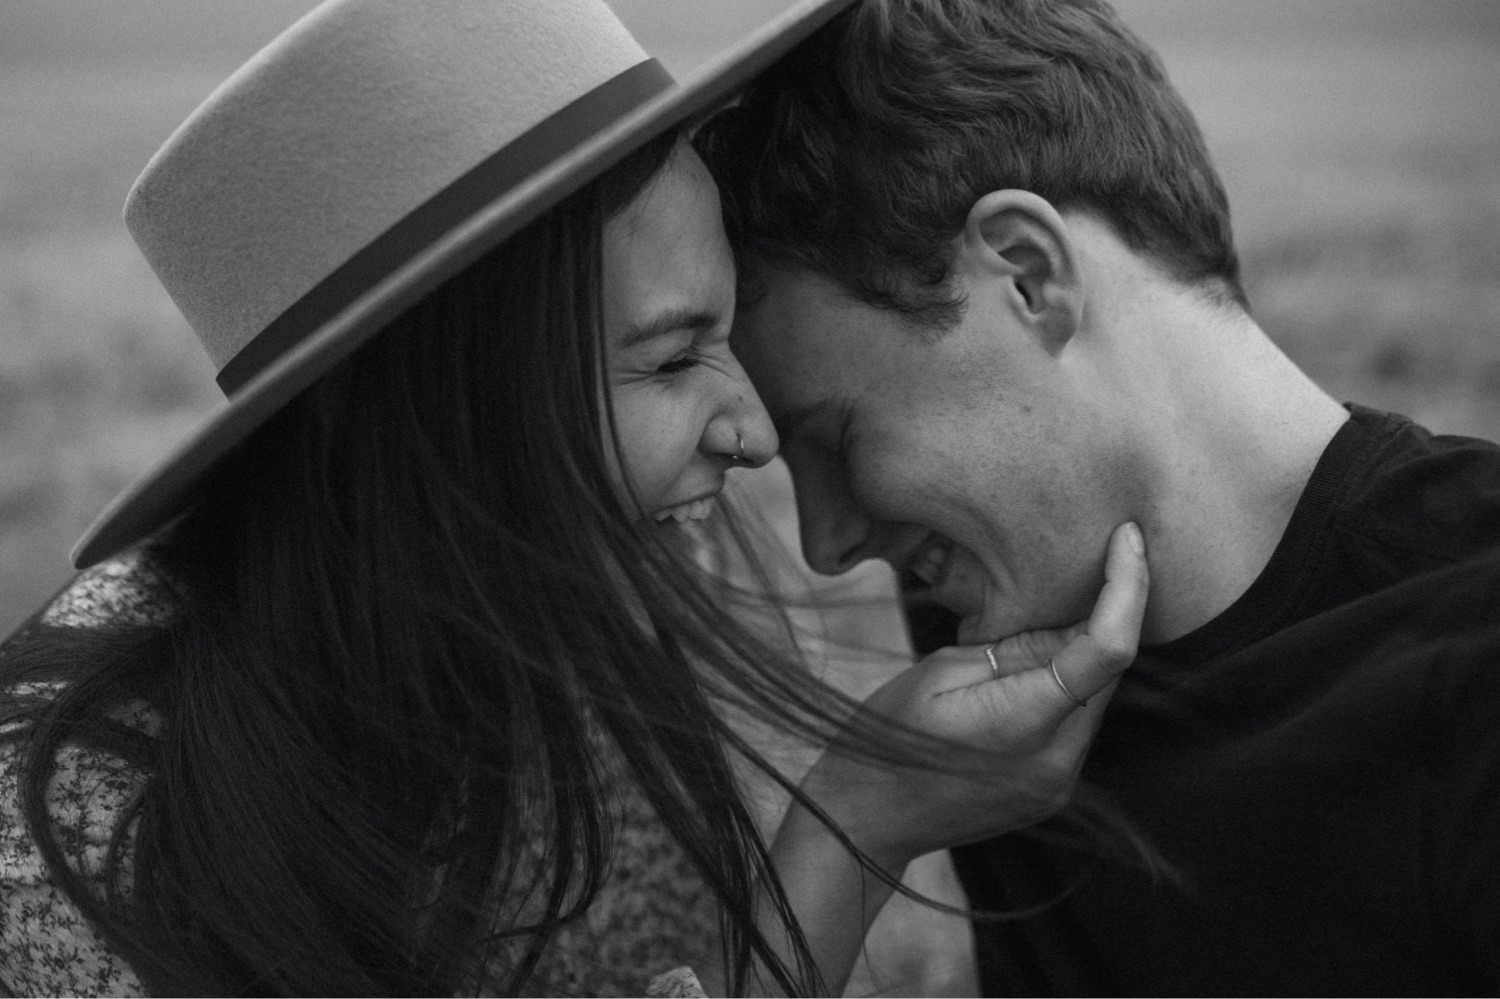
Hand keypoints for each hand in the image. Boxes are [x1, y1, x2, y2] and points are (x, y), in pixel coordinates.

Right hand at [801, 521, 1149, 870]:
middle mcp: (1058, 761)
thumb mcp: (940, 669)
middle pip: (1108, 670)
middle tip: (1072, 565)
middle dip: (1099, 614)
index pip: (1109, 649)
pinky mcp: (1051, 791)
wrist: (865, 819)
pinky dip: (1064, 687)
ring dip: (1078, 653)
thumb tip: (1067, 621)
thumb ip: (1015, 646)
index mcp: (1027, 723)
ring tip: (1029, 623)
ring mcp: (1058, 783)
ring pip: (1094, 696)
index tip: (1129, 538)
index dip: (1130, 587)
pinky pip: (1076, 724)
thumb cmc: (887, 734)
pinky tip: (1022, 668)